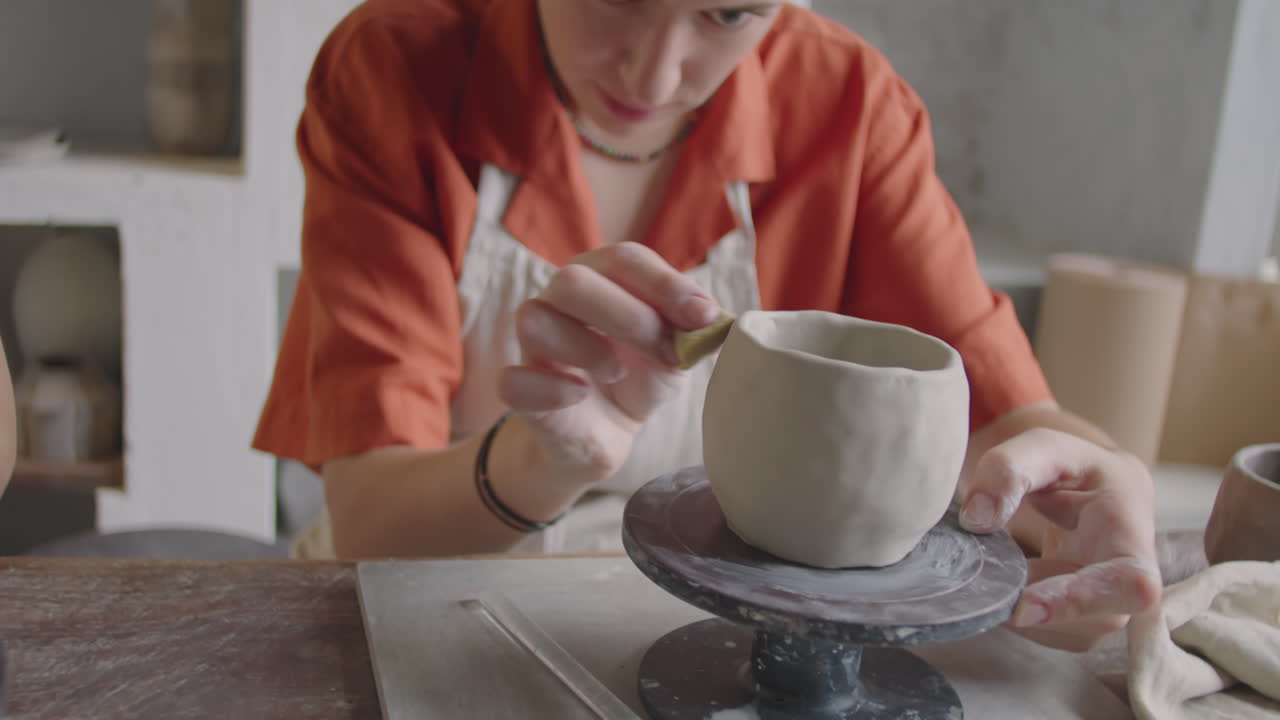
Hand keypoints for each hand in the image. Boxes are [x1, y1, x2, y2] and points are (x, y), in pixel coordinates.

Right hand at [497, 242, 719, 484]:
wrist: (609, 430)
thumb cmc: (639, 377)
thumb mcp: (675, 352)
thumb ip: (689, 330)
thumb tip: (709, 316)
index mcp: (602, 278)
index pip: (624, 258)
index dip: (664, 284)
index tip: (702, 316)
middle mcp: (560, 300)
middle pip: (572, 280)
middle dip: (626, 315)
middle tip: (661, 350)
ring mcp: (534, 343)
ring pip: (535, 319)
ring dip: (586, 348)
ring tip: (616, 373)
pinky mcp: (518, 387)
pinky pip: (513, 379)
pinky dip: (551, 387)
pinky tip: (580, 395)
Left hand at [957, 428, 1162, 650]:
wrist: (1088, 489)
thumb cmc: (1071, 466)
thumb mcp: (1042, 447)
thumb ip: (1008, 471)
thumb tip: (977, 519)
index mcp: (1130, 527)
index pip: (1130, 582)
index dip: (1083, 599)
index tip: (1027, 607)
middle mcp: (1130, 575)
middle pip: (1101, 618)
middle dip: (1044, 611)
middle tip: (994, 591)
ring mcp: (1110, 603)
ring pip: (1070, 633)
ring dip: (1024, 614)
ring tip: (993, 574)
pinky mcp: (1084, 619)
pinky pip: (1051, 633)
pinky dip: (1018, 618)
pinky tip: (1000, 586)